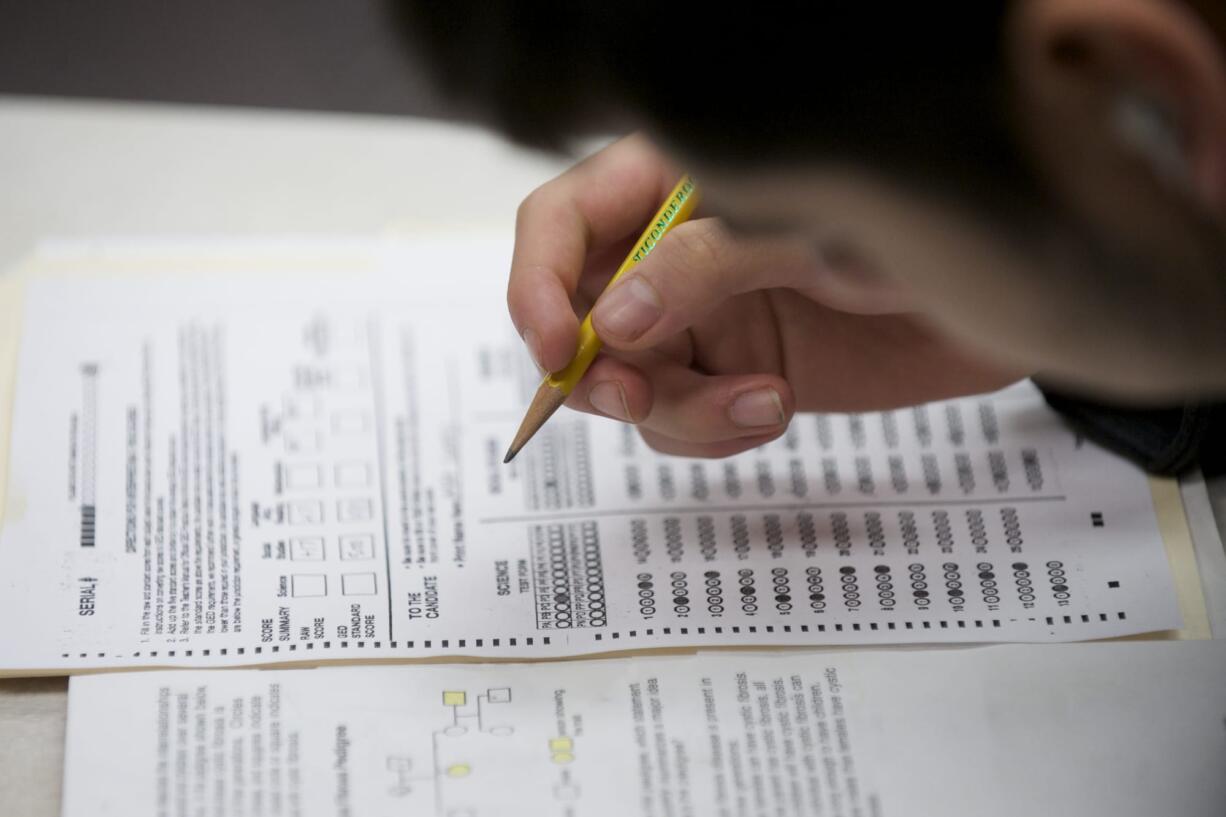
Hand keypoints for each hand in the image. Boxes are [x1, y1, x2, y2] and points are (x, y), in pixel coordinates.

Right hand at [508, 135, 1025, 456]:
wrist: (1002, 300)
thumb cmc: (917, 233)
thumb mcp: (807, 237)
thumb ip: (704, 268)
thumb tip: (608, 323)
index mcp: (672, 185)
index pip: (561, 221)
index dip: (536, 281)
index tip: (554, 347)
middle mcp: (672, 253)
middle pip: (575, 314)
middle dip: (594, 366)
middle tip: (633, 393)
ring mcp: (702, 319)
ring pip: (627, 381)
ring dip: (674, 410)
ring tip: (758, 403)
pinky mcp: (734, 375)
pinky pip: (679, 420)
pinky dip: (710, 432)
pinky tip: (772, 410)